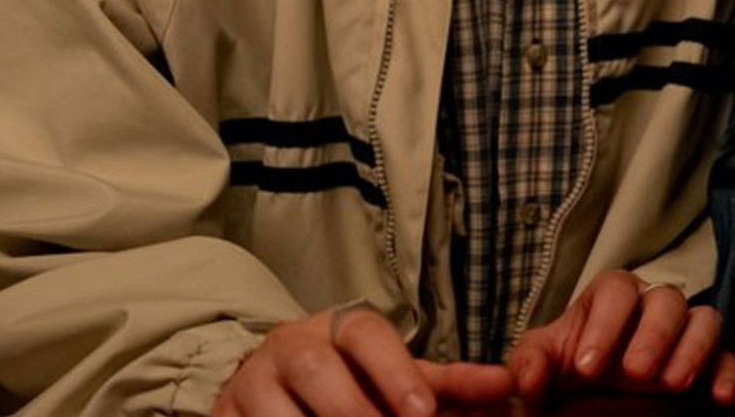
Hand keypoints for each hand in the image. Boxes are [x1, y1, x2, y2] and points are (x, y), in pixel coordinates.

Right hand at [215, 303, 513, 416]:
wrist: (271, 386)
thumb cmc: (351, 381)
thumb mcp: (398, 377)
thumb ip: (450, 383)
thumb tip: (510, 383)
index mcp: (339, 327)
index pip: (366, 333)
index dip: (394, 371)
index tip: (421, 413)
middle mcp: (291, 344)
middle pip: (316, 369)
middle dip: (354, 412)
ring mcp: (251, 381)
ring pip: (275, 407)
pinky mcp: (224, 413)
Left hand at [504, 269, 734, 404]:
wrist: (594, 396)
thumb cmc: (570, 371)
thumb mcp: (544, 365)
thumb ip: (529, 364)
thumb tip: (525, 380)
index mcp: (611, 297)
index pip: (615, 290)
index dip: (604, 325)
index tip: (587, 367)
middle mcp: (653, 307)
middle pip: (666, 299)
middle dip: (653, 335)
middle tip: (635, 374)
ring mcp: (685, 333)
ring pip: (705, 319)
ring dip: (692, 349)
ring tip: (672, 385)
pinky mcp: (711, 362)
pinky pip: (730, 356)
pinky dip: (729, 373)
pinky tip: (720, 397)